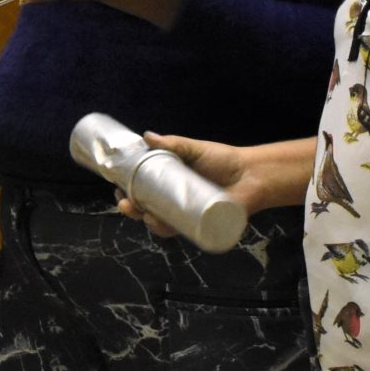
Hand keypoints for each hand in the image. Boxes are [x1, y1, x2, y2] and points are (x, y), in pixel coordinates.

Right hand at [113, 132, 264, 236]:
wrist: (253, 174)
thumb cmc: (223, 160)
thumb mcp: (195, 150)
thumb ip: (173, 144)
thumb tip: (146, 137)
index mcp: (169, 185)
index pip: (141, 192)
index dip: (126, 193)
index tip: (116, 188)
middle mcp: (176, 203)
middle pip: (146, 211)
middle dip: (132, 210)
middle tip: (126, 204)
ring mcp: (188, 216)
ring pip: (162, 224)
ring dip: (149, 223)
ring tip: (147, 215)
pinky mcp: (203, 226)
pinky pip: (183, 233)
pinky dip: (170, 232)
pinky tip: (162, 226)